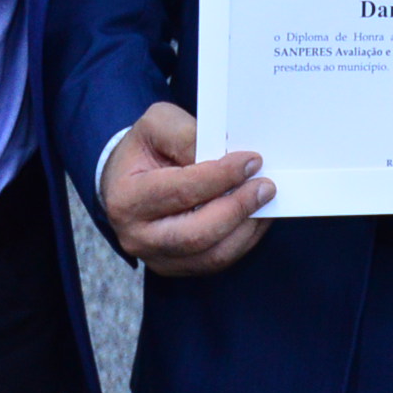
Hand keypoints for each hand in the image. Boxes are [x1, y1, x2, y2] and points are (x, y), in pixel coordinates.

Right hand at [103, 103, 272, 276]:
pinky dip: (243, 239)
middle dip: (238, 208)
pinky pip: (217, 261)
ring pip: (212, 254)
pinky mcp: (177, 267)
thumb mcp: (157, 126)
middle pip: (196, 234)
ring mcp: (157, 258)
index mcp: (127, 199)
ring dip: (246, 227)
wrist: (126, 182)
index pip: (181, 191)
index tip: (251, 161)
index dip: (221, 176)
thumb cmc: (145, 151)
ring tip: (264, 200)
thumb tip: (222, 154)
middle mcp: (137, 236)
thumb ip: (186, 135)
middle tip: (266, 186)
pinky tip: (255, 216)